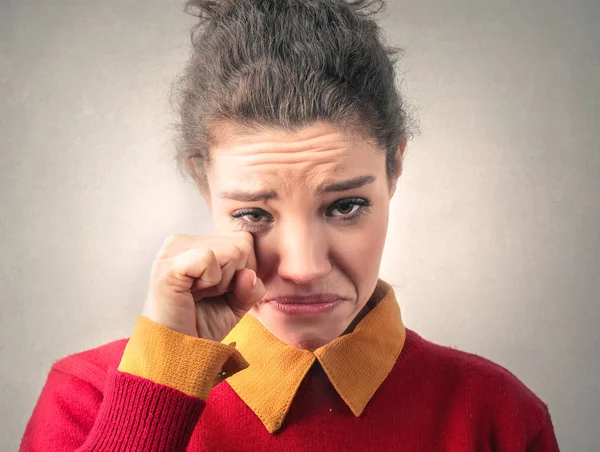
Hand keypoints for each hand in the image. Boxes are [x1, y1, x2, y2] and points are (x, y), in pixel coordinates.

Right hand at [142, 232, 265, 340]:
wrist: (177, 354)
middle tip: (208, 295)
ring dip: (224, 282)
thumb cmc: (201, 326)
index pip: (244, 239)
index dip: (244, 270)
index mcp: (196, 243)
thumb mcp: (237, 303)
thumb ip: (251, 285)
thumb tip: (249, 274)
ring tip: (200, 295)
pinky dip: (212, 282)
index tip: (219, 291)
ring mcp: (173, 251)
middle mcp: (182, 241)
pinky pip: (210, 259)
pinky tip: (193, 294)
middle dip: (236, 276)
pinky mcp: (168, 266)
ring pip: (231, 250)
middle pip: (242, 243)